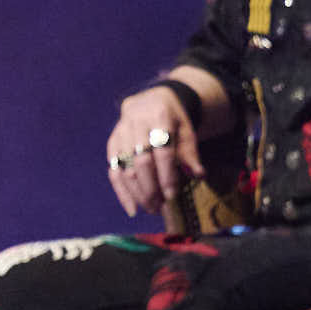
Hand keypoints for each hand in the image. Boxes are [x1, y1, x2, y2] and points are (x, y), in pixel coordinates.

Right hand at [106, 87, 204, 216]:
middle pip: (141, 160)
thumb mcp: (187, 130)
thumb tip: (198, 175)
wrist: (152, 100)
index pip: (162, 150)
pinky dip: (121, 191)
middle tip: (160, 207)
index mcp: (160, 115)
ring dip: (137, 192)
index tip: (172, 196)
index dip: (167, 175)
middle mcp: (136, 121)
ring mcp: (121, 131)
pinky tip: (132, 208)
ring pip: (125, 167)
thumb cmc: (174, 120)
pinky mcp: (113, 142)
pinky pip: (113, 169)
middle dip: (150, 187)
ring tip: (150, 208)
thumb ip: (190, 152)